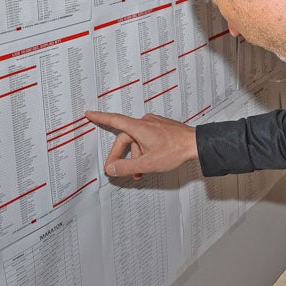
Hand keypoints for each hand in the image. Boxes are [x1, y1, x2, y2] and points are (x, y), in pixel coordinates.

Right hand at [85, 110, 200, 177]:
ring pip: (137, 141)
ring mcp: (155, 124)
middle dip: (121, 156)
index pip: (114, 121)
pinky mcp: (162, 128)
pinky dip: (144, 151)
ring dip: (136, 156)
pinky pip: (147, 139)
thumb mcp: (148, 163)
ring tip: (140, 172)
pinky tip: (149, 163)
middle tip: (116, 170)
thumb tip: (111, 169)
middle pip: (125, 138)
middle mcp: (145, 122)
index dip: (100, 118)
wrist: (196, 144)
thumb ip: (127, 167)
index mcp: (139, 127)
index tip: (90, 114)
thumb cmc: (175, 150)